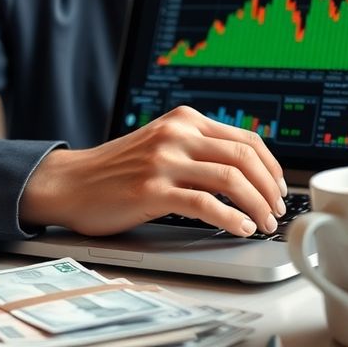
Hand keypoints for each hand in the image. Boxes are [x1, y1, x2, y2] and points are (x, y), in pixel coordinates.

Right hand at [19, 106, 286, 236]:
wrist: (69, 182)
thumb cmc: (116, 171)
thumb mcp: (162, 146)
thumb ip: (197, 150)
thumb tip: (246, 173)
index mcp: (185, 120)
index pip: (246, 139)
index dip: (271, 168)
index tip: (279, 189)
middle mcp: (177, 134)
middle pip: (245, 157)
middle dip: (270, 189)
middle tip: (276, 211)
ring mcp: (164, 160)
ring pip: (230, 178)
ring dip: (256, 204)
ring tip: (263, 223)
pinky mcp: (151, 190)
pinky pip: (204, 203)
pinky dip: (230, 218)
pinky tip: (239, 228)